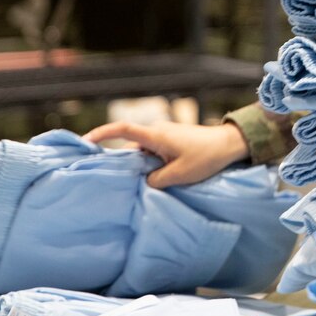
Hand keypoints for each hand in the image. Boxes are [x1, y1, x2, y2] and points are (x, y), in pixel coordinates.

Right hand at [82, 120, 249, 188]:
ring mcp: (165, 137)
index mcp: (155, 136)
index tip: (85, 141)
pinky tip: (152, 180)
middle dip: (119, 161)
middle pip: (130, 146)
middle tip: (107, 177)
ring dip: (138, 167)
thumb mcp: (179, 175)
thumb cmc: (206, 158)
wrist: (229, 144)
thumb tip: (145, 182)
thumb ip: (156, 181)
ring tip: (133, 185)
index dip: (102, 133)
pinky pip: (153, 153)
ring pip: (142, 152)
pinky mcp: (172, 142)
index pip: (123, 130)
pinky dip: (149, 165)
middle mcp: (157, 133)